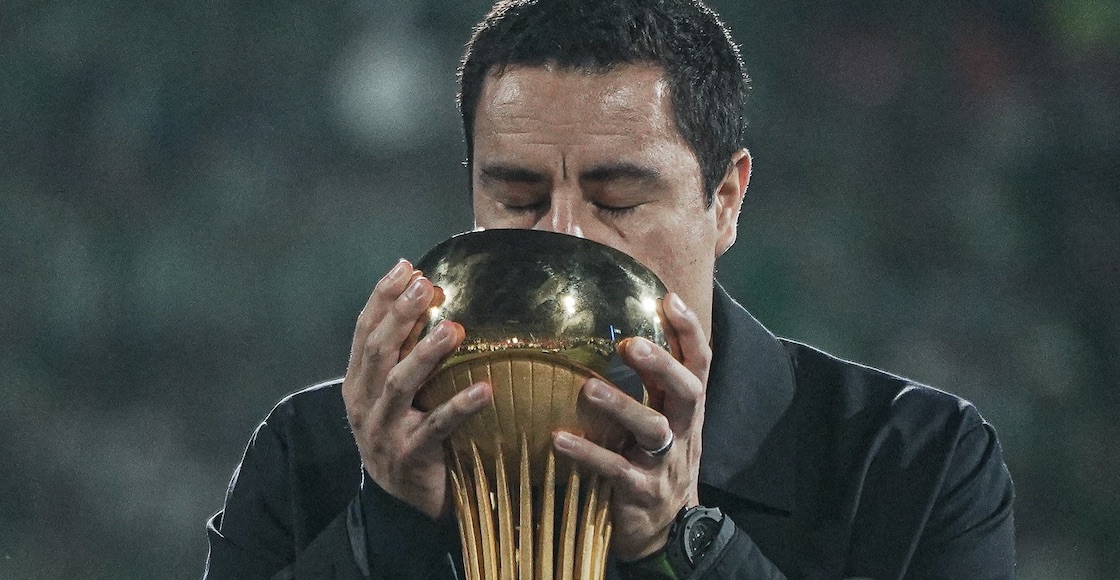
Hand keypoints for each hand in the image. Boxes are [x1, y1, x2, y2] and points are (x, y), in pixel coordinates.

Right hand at [342, 260, 492, 518]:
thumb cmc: (409, 432)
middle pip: (379, 351)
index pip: (364, 331)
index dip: (382, 297)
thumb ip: (406, 352)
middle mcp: (363, 403)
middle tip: (427, 285)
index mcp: (358, 382)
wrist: (405, 498)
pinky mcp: (409, 456)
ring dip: (425, 354)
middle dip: (401, 314)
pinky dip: (460, 406)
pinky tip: (485, 389)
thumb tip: (430, 295)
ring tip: (453, 329)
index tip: (406, 267)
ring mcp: (383, 431)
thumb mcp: (399, 392)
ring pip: (399, 385)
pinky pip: (436, 427)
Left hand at [553, 292, 708, 559]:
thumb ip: (650, 385)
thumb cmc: (655, 462)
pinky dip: (589, 454)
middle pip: (686, 391)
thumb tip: (617, 331)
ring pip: (653, 430)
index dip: (689, 331)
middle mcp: (683, 431)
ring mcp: (665, 464)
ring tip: (588, 390)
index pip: (698, 363)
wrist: (667, 530)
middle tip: (629, 344)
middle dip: (662, 365)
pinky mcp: (642, 492)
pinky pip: (616, 470)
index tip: (668, 298)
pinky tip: (559, 440)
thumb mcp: (662, 421)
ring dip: (622, 406)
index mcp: (686, 410)